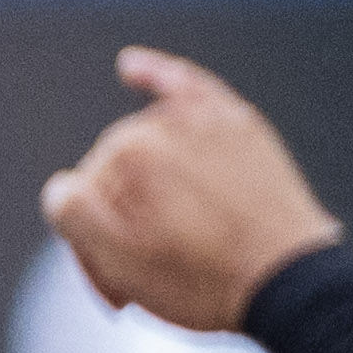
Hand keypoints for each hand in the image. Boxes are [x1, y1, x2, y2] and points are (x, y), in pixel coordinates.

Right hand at [40, 48, 343, 332]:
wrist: (289, 283)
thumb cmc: (202, 280)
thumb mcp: (118, 264)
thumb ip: (71, 212)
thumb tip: (62, 185)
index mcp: (123, 157)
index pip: (77, 198)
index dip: (92, 248)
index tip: (120, 286)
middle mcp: (160, 126)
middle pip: (111, 171)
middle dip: (120, 220)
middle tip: (148, 274)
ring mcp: (202, 121)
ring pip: (143, 143)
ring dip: (144, 185)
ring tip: (170, 237)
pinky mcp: (235, 123)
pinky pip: (186, 85)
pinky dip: (157, 75)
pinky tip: (130, 66)